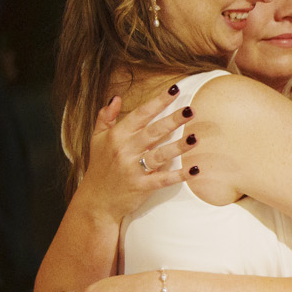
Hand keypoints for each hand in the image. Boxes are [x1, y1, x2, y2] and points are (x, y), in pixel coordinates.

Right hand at [77, 93, 187, 218]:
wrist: (96, 200)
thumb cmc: (100, 167)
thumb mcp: (97, 140)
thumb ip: (106, 118)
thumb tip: (116, 97)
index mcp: (116, 136)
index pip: (140, 115)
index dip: (157, 102)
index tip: (174, 90)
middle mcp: (125, 150)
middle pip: (153, 132)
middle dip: (173, 120)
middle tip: (191, 109)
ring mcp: (133, 169)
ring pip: (159, 154)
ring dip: (178, 146)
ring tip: (195, 138)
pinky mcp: (141, 187)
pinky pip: (162, 179)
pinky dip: (178, 175)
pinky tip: (194, 169)